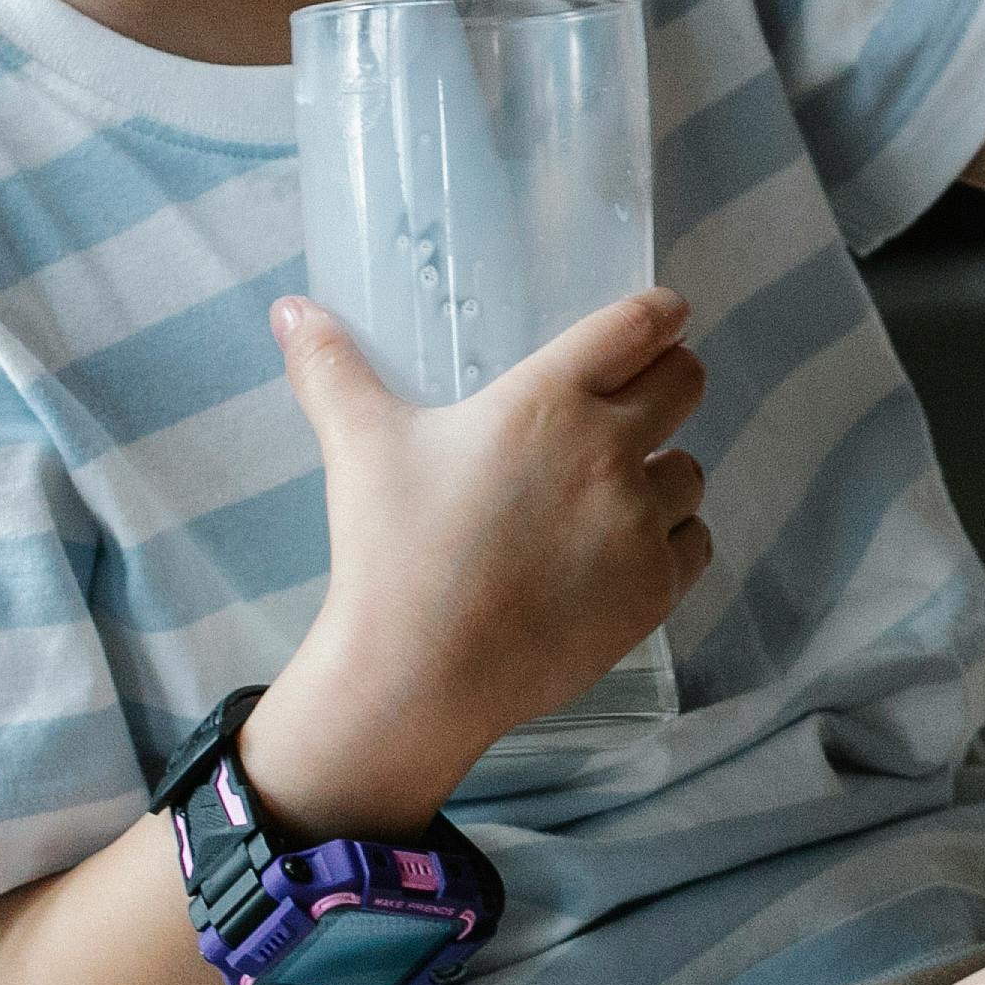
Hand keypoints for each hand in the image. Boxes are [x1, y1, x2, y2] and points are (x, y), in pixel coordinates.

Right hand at [253, 287, 711, 827]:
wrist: (418, 674)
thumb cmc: (391, 552)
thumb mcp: (359, 444)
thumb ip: (330, 368)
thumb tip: (290, 309)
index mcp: (547, 402)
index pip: (636, 328)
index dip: (660, 313)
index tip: (665, 314)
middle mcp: (608, 453)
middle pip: (687, 385)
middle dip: (672, 379)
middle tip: (647, 394)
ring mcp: (639, 525)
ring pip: (691, 471)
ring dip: (665, 469)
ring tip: (620, 487)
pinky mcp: (653, 591)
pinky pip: (694, 542)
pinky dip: (672, 539)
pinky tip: (631, 547)